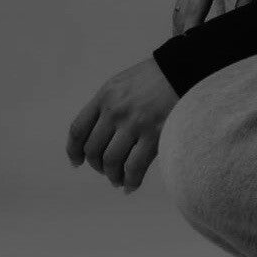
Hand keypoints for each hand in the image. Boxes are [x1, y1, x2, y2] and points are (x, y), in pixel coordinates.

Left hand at [66, 58, 179, 193]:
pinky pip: (134, 166)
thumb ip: (108, 104)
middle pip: (93, 150)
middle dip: (97, 166)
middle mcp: (115, 111)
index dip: (74, 151)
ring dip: (112, 176)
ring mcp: (134, 123)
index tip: (77, 162)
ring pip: (111, 161)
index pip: (78, 130)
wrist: (183, 70)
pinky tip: (130, 186)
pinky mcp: (154, 134)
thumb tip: (99, 134)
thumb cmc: (155, 78)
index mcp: (104, 97)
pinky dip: (130, 181)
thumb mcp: (122, 84)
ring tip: (117, 181)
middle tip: (105, 171)